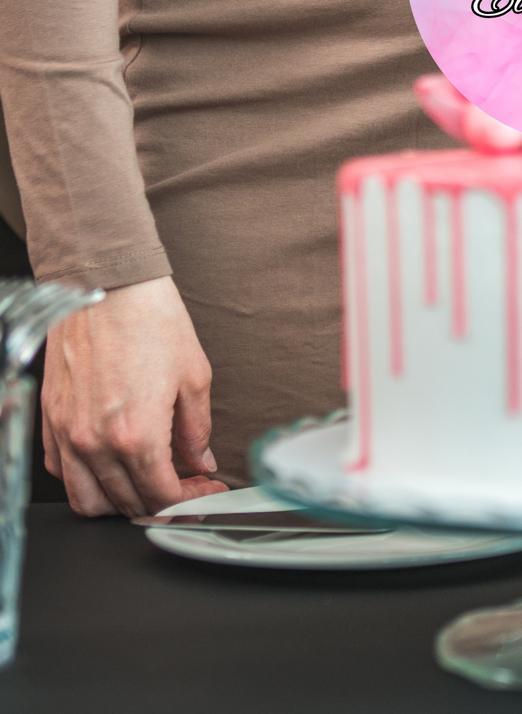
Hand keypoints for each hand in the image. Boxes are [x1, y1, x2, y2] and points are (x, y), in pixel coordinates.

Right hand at [41, 276, 226, 516]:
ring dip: (120, 502)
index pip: (161, 495)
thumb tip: (201, 459)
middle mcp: (94, 442)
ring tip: (147, 483)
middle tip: (184, 486)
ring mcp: (65, 433)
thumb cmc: (152, 320)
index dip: (190, 500)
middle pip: (125, 504)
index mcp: (135, 434)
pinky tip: (111, 464)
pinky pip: (61, 471)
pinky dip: (86, 480)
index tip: (205, 489)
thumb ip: (197, 429)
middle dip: (160, 503)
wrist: (108, 284)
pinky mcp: (49, 420)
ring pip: (87, 499)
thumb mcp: (194, 375)